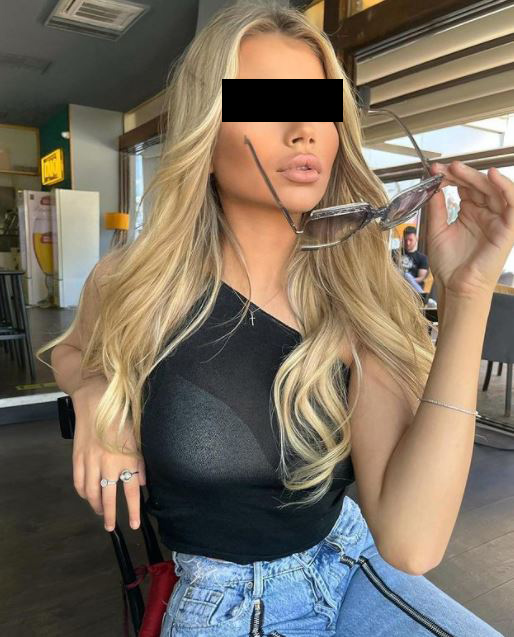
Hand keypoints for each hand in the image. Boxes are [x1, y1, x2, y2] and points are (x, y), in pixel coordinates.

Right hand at [71, 379, 146, 531]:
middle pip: (108, 497)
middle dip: (110, 515)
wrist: (96, 402)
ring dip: (95, 506)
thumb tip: (141, 482)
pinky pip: (79, 482)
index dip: (133, 510)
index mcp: (126, 459)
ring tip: (100, 513)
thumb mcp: (137, 438)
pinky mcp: (78, 458)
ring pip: (91, 493)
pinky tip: (87, 496)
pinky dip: (83, 493)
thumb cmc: (121, 418)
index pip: (131, 491)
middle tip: (111, 527)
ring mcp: (91, 462)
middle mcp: (108, 464)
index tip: (134, 524)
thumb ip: (139, 462)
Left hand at [425, 161, 513, 299]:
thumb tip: (432, 186)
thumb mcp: (437, 231)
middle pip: (478, 185)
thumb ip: (436, 208)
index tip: (434, 170)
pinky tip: (492, 176)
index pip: (464, 187)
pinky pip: (512, 205)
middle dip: (461, 174)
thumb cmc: (449, 265)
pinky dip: (506, 188)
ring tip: (458, 170)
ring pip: (493, 190)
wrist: (456, 287)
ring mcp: (497, 220)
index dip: (450, 177)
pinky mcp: (508, 229)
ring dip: (476, 177)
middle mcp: (485, 213)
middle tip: (444, 168)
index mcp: (469, 212)